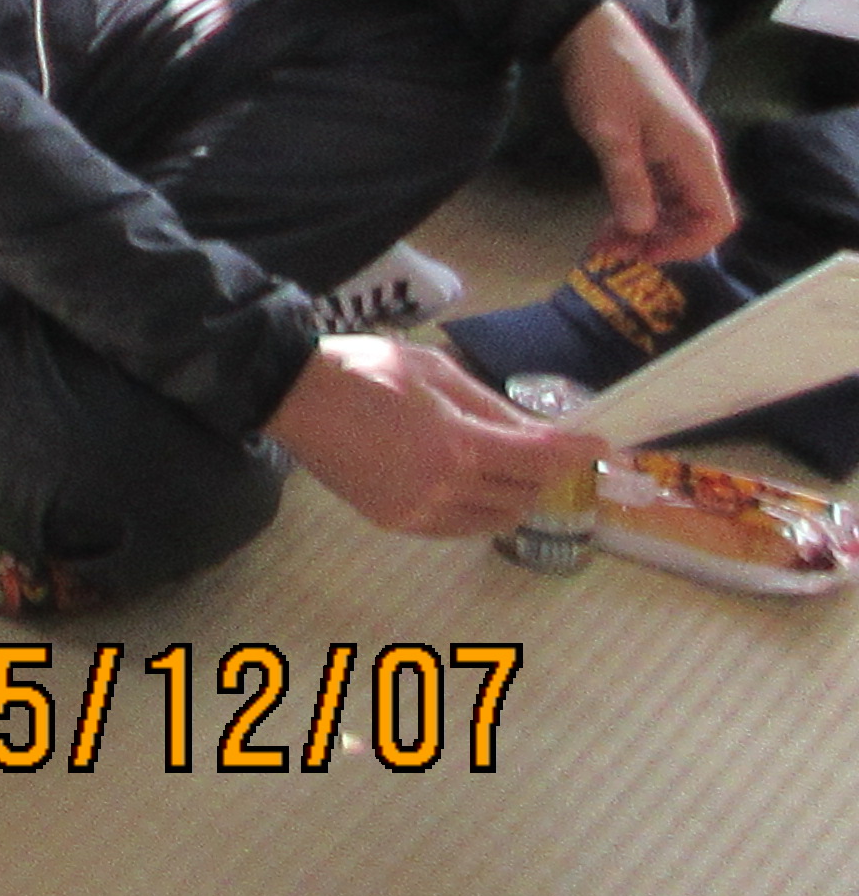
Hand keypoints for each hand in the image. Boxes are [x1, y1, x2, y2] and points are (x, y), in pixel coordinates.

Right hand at [269, 334, 598, 535]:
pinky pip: (459, 525)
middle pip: (524, 493)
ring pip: (496, 517)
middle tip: (543, 451)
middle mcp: (444, 487)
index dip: (575, 450)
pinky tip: (465, 484)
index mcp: (456, 444)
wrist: (294, 397)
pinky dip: (477, 508)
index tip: (599, 444)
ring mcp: (419, 511)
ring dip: (513, 494)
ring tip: (504, 469)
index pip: (538, 458)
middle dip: (543, 472)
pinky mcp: (397, 521)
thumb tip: (540, 431)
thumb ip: (491, 406)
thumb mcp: (436, 371)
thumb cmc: (366, 369)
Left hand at [550, 0, 736, 260]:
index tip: (644, 253)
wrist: (588, 30)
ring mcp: (674, 150)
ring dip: (646, 228)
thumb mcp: (611, 132)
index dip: (688, 245)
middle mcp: (692, 156)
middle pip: (695, 217)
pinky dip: (638, 207)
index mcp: (694, 153)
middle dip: (659, 241)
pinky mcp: (653, 144)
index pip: (718, 218)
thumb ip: (628, 181)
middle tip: (609, 251)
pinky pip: (657, 189)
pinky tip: (608, 216)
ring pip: (674, 206)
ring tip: (603, 240)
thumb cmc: (604, 77)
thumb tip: (641, 229)